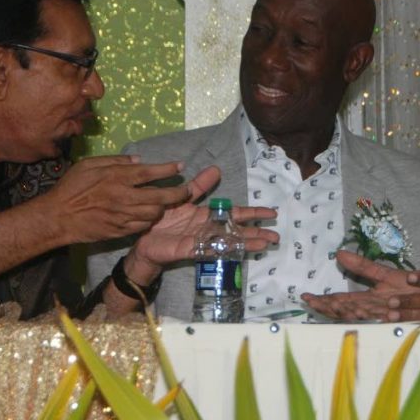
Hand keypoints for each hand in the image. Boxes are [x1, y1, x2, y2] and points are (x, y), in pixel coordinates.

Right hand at [42, 155, 197, 242]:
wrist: (59, 217)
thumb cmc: (71, 187)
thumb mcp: (89, 164)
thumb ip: (115, 161)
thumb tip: (138, 160)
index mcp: (117, 177)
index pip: (150, 172)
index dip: (168, 169)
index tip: (181, 166)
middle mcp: (124, 197)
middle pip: (160, 196)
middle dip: (178, 193)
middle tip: (187, 190)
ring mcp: (123, 216)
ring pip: (155, 213)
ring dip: (164, 208)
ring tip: (167, 203)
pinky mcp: (120, 230)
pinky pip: (143, 226)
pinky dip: (150, 220)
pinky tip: (150, 215)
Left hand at [125, 166, 278, 282]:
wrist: (143, 237)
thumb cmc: (163, 219)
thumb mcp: (182, 197)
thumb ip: (198, 186)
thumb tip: (216, 169)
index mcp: (208, 216)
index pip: (236, 214)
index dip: (253, 213)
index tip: (272, 212)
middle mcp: (209, 229)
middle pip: (238, 231)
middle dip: (257, 233)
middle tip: (276, 237)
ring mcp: (202, 241)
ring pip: (229, 242)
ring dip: (247, 243)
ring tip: (265, 245)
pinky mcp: (190, 249)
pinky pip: (210, 249)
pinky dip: (224, 249)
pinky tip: (237, 251)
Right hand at [300, 250, 419, 321]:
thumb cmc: (415, 286)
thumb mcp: (386, 274)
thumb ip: (363, 266)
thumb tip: (339, 253)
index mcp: (371, 299)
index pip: (342, 300)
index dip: (325, 300)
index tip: (306, 297)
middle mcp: (377, 308)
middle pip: (348, 308)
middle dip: (330, 306)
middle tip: (314, 303)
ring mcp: (389, 313)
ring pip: (363, 313)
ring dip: (348, 311)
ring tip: (333, 305)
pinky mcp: (403, 314)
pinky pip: (385, 315)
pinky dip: (372, 314)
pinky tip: (361, 313)